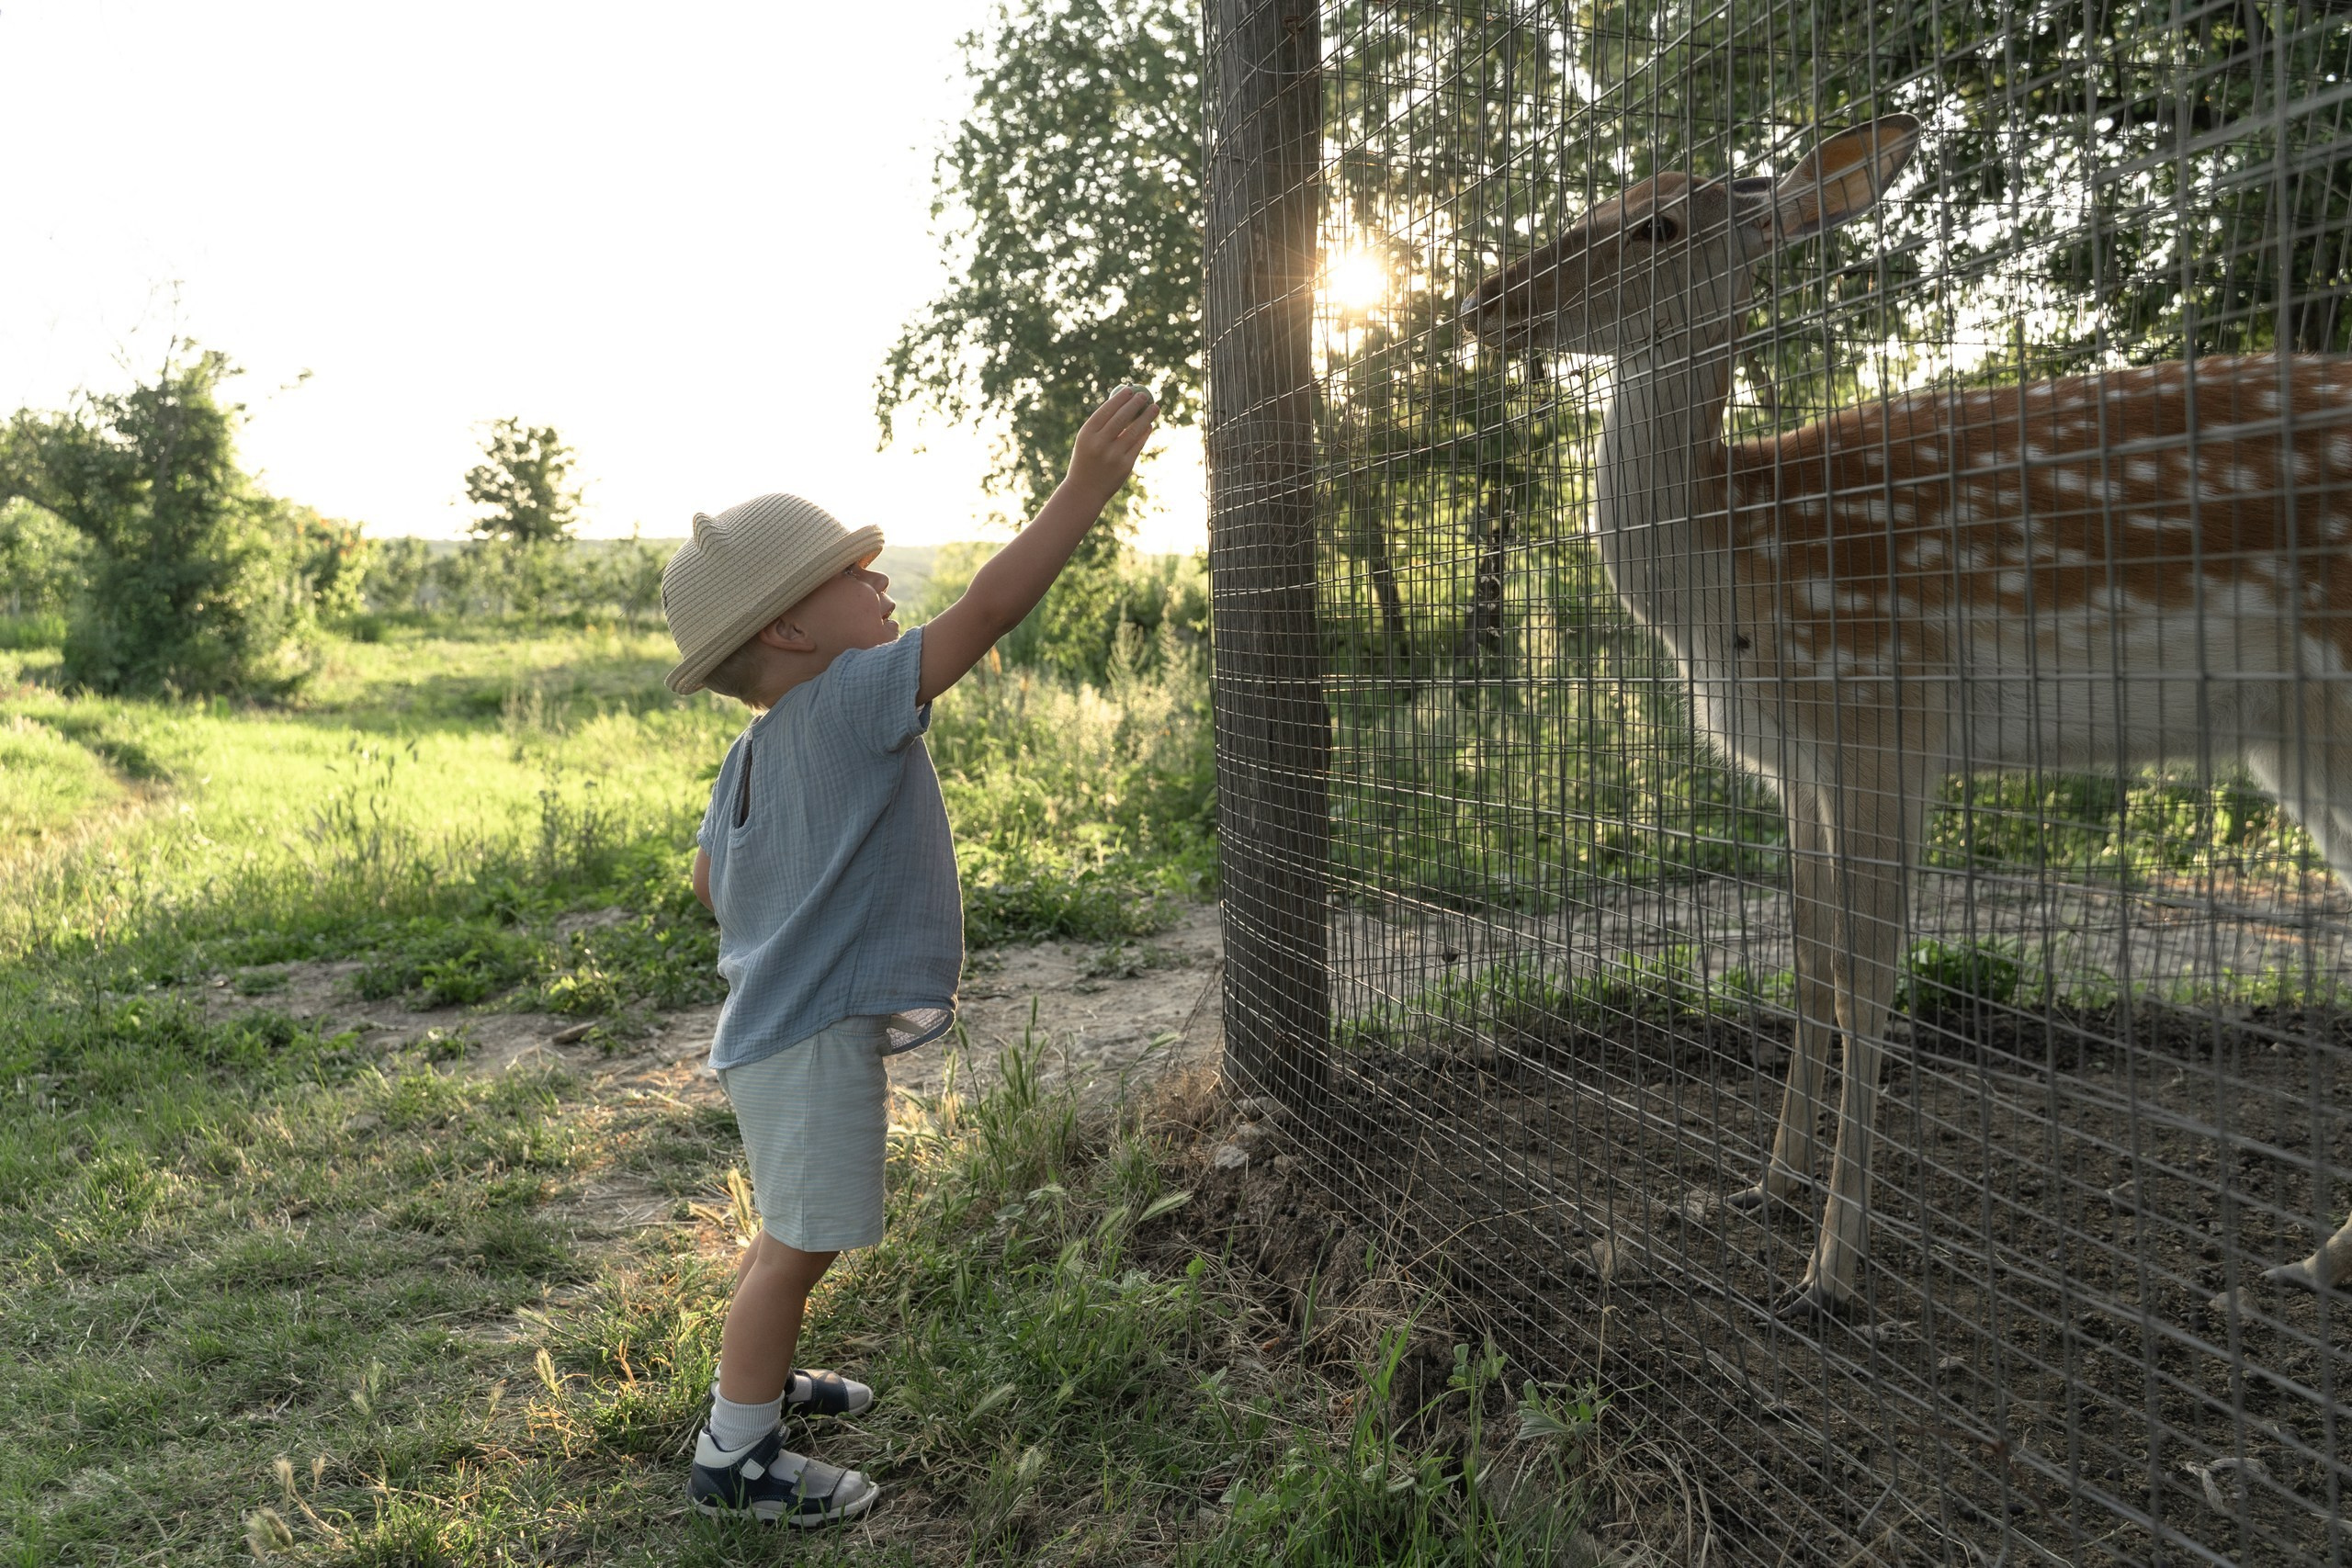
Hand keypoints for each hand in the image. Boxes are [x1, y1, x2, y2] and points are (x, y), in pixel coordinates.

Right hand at [1063, 385, 1159, 505]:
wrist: (1084, 491)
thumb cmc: (1086, 460)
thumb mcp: (1087, 441)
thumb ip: (1103, 424)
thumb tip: (1125, 403)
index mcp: (1087, 434)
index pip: (1106, 411)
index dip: (1120, 399)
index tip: (1130, 390)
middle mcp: (1100, 444)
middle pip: (1121, 418)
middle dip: (1135, 404)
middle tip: (1144, 395)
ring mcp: (1113, 455)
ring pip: (1135, 430)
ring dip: (1147, 417)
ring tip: (1154, 407)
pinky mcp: (1125, 465)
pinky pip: (1138, 445)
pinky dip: (1145, 433)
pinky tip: (1149, 426)